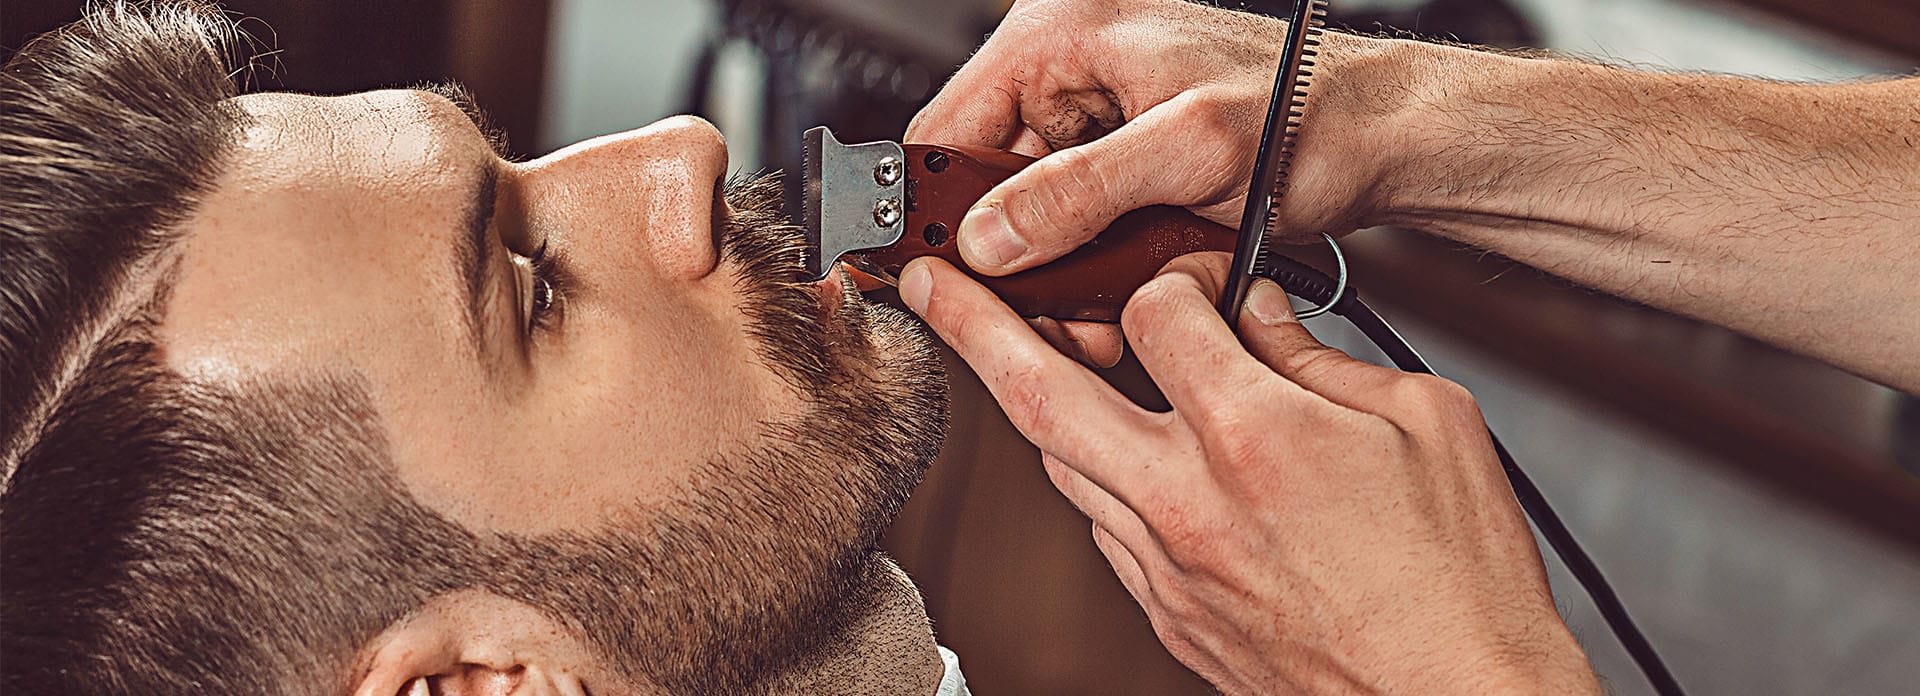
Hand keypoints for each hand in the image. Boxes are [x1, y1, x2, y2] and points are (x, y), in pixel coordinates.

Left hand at [898, 252, 1600, 693]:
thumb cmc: (1457, 580)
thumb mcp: (1422, 421)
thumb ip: (1322, 357)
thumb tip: (1263, 315)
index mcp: (1254, 435)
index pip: (1156, 312)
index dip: (1170, 277)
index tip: (1190, 279)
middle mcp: (1188, 500)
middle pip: (1042, 391)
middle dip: (972, 325)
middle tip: (930, 286)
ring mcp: (1166, 565)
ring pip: (1061, 463)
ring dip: (1032, 403)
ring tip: (1010, 358)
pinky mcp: (1166, 613)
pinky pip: (1101, 526)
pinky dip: (1093, 476)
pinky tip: (1108, 452)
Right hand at [906, 0, 1404, 365]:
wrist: (1381, 141)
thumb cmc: (1309, 114)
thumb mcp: (1189, 152)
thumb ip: (1081, 191)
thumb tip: (991, 237)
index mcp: (1061, 35)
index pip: (947, 128)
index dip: (937, 210)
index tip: (943, 279)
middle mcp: (1067, 72)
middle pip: (981, 181)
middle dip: (1009, 259)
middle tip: (1039, 315)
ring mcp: (1093, 120)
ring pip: (1025, 215)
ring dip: (1051, 276)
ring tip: (1089, 318)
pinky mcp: (1120, 163)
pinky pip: (1070, 225)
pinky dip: (1086, 270)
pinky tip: (1114, 299)